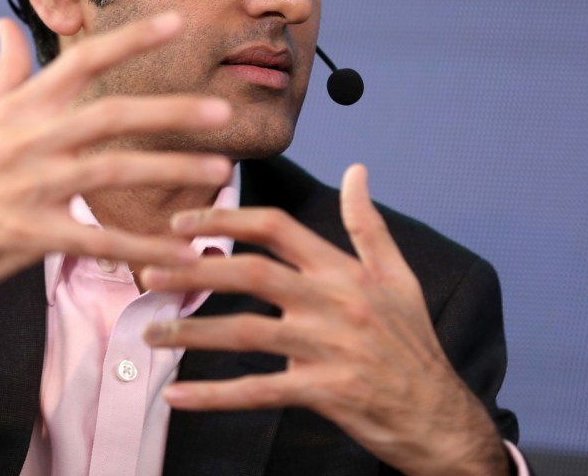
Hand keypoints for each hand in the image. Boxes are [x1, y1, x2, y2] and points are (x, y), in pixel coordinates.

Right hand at [0, 13, 231, 402]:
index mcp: (12, 109)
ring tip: (218, 172)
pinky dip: (141, 247)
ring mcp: (25, 188)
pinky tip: (178, 253)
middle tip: (222, 109)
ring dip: (170, 172)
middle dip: (170, 111)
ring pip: (112, 172)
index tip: (175, 23)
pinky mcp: (25, 237)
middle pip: (109, 114)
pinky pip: (96, 241)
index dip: (129, 39)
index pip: (78, 62)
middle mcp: (23, 141)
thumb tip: (8, 26)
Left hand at [140, 165, 508, 475]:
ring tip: (150, 329)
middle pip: (253, 273)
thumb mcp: (399, 276)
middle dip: (195, 268)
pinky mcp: (325, 393)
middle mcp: (335, 303)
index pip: (278, 228)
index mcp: (345, 271)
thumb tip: (356, 170)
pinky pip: (259, 391)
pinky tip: (176, 394)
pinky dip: (215, 394)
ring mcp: (329, 349)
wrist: (439, 416)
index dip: (227, 218)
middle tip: (148, 267)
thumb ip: (368, 224)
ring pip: (247, 332)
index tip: (183, 221)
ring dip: (192, 330)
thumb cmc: (413, 344)